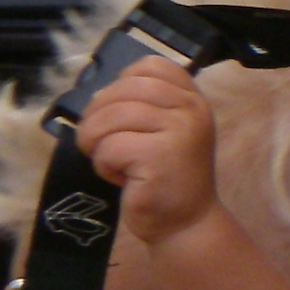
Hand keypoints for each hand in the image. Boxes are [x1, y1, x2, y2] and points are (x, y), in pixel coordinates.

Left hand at [73, 59, 219, 244]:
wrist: (186, 224)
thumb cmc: (167, 177)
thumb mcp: (165, 130)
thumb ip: (144, 104)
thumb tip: (99, 93)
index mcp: (193, 98)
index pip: (150, 66)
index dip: (122, 84)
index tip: (122, 113)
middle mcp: (191, 109)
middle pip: (122, 89)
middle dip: (98, 116)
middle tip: (103, 143)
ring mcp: (179, 131)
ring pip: (111, 116)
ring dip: (96, 142)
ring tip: (111, 161)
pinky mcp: (159, 156)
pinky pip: (109, 147)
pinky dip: (104, 165)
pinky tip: (122, 177)